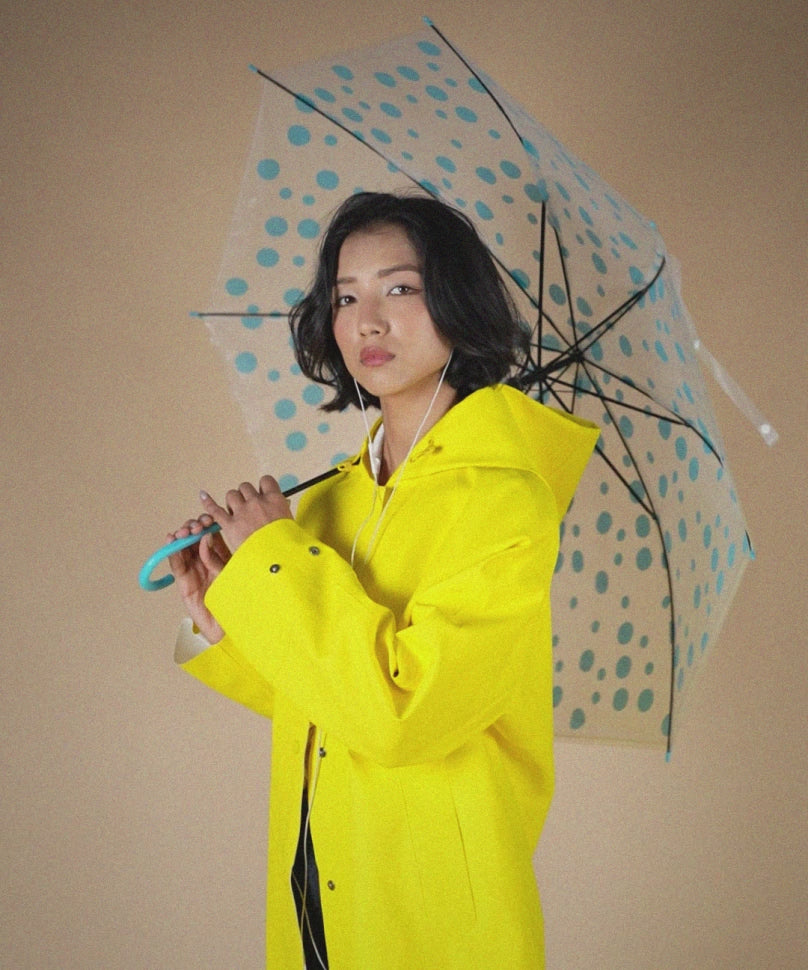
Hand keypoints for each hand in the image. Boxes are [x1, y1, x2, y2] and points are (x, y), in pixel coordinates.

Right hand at [166, 513, 229, 642]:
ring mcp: (194, 572)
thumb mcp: (229, 574)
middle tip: (196, 525)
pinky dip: (172, 552)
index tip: (208, 518)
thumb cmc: (237, 601)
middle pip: (195, 539)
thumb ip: (216, 556)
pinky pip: (176, 564)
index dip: (207, 524)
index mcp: (221, 558)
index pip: (211, 535)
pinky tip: (172, 541)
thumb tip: (207, 536)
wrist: (230, 628)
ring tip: (183, 531)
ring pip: (183, 549)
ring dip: (181, 537)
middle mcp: (206, 563)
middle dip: (193, 528)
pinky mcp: (184, 583)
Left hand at [199, 475, 292, 552]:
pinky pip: (215, 509)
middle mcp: (257, 502)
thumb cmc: (288, 545)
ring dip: (232, 501)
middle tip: (248, 508)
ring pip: (231, 495)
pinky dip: (208, 502)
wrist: (277, 559)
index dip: (262, 487)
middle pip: (246, 488)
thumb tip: (283, 505)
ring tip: (235, 512)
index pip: (266, 481)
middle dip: (245, 496)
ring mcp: (242, 513)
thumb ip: (284, 512)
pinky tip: (203, 495)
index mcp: (275, 500)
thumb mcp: (292, 525)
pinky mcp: (230, 525)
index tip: (262, 494)